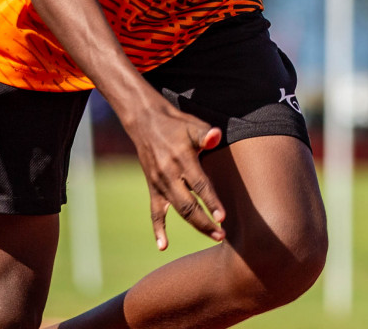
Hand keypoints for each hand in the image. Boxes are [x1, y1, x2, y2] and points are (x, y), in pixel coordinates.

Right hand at [124, 99, 225, 249]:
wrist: (145, 122)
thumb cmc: (176, 124)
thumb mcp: (192, 124)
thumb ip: (205, 134)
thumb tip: (215, 136)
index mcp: (182, 159)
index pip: (199, 185)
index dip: (211, 202)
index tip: (221, 218)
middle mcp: (169, 174)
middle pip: (188, 205)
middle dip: (205, 222)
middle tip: (222, 235)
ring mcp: (159, 183)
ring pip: (177, 211)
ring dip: (195, 225)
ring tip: (213, 236)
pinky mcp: (152, 187)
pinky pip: (154, 212)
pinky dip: (158, 229)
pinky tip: (163, 246)